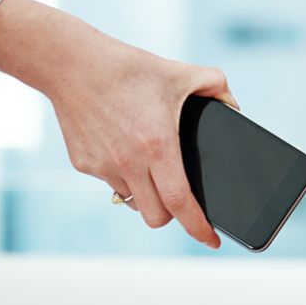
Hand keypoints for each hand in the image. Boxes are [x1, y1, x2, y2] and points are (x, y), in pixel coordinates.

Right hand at [0, 0, 233, 247]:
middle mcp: (129, 163)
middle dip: (172, 214)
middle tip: (182, 199)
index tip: (212, 241)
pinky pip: (110, 182)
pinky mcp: (83, 164)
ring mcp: (103, 166)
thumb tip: (235, 107)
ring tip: (154, 168)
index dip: (199, 228)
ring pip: (132, 201)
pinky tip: (126, 149)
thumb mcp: (181, 72)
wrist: (71, 63)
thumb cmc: (128, 68)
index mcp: (157, 145)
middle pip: (156, 216)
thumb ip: (217, 86)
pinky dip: (123, 175)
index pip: (180, 203)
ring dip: (147, 194)